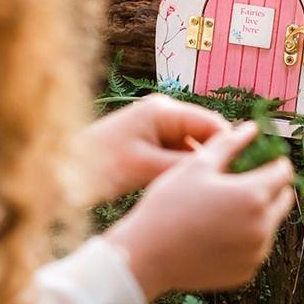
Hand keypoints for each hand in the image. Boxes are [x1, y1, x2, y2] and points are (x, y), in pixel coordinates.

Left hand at [86, 95, 228, 200]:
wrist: (63, 169)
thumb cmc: (101, 165)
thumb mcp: (147, 167)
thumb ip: (185, 165)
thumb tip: (220, 168)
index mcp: (163, 110)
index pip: (211, 123)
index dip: (229, 146)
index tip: (240, 174)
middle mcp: (164, 111)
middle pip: (204, 133)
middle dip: (213, 157)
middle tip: (226, 187)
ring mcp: (157, 125)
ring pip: (192, 146)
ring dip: (197, 166)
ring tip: (206, 193)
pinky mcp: (150, 139)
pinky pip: (177, 152)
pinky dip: (182, 169)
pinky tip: (186, 191)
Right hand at [104, 121, 295, 300]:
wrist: (147, 256)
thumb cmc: (169, 204)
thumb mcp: (197, 165)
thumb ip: (229, 143)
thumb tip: (252, 128)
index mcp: (253, 196)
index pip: (284, 172)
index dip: (274, 159)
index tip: (258, 156)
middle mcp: (262, 227)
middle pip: (285, 198)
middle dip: (271, 185)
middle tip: (244, 178)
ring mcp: (255, 253)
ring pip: (271, 223)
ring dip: (260, 210)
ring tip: (225, 205)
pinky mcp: (245, 272)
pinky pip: (257, 246)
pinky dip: (247, 235)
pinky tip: (219, 229)